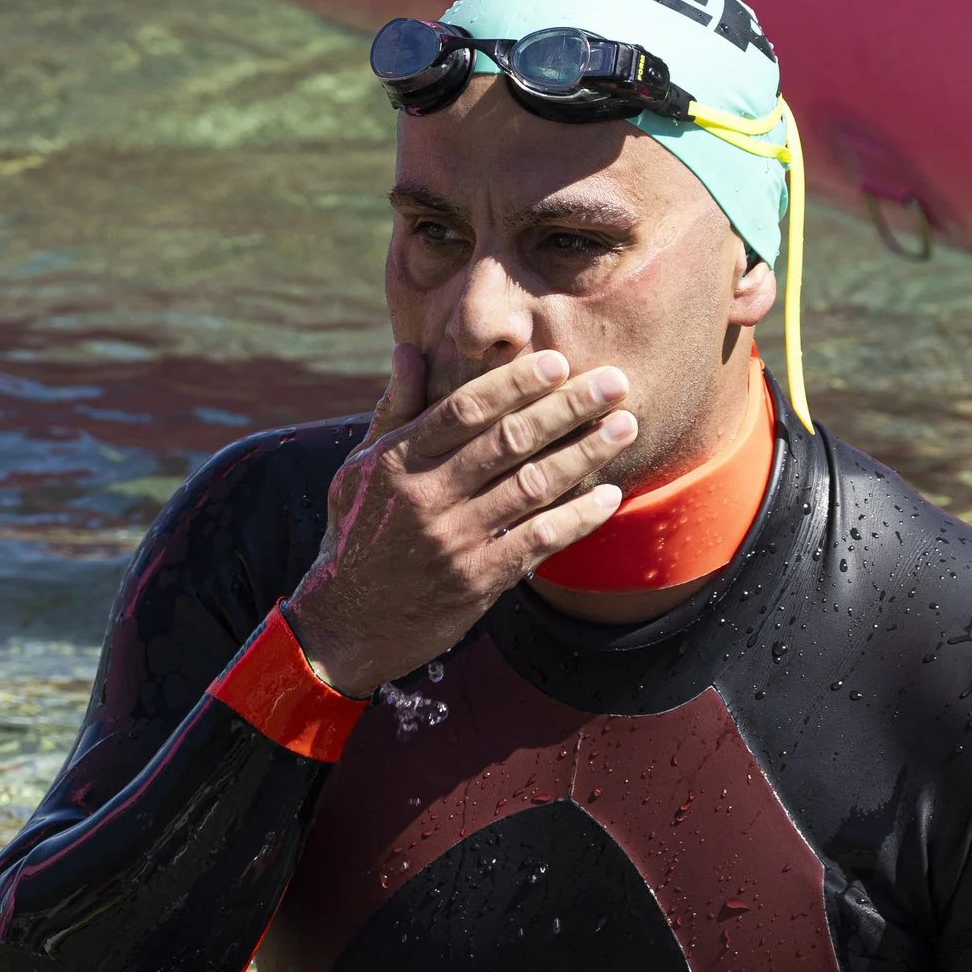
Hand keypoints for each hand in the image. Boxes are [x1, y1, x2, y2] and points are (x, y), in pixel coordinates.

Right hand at [284, 345, 635, 697]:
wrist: (347, 622)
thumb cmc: (358, 532)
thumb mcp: (361, 466)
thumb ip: (393, 408)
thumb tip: (409, 349)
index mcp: (399, 459)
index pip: (464, 409)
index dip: (514, 383)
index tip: (558, 361)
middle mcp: (427, 495)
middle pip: (509, 440)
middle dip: (567, 407)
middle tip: (615, 382)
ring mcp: (454, 539)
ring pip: (532, 486)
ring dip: (585, 453)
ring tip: (625, 428)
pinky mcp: (477, 579)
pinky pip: (538, 540)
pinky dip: (578, 517)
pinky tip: (610, 495)